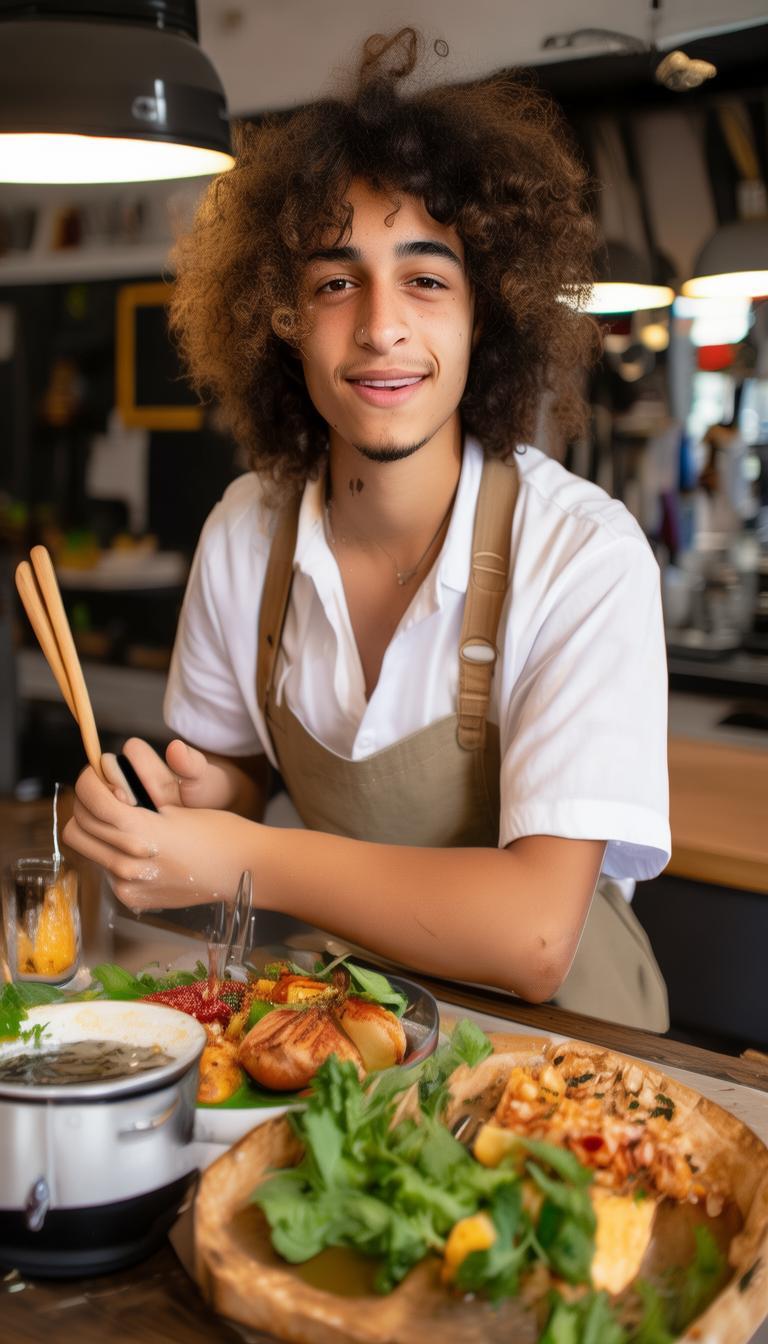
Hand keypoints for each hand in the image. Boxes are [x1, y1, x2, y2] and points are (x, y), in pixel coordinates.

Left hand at [63, 761, 253, 911]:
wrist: (243, 870)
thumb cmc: (216, 831)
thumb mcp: (173, 804)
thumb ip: (131, 795)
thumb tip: (101, 784)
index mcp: (139, 831)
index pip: (91, 800)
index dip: (87, 780)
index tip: (94, 772)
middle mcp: (127, 863)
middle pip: (77, 827)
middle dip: (84, 805)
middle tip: (102, 793)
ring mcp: (128, 886)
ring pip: (88, 850)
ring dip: (94, 830)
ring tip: (117, 818)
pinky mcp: (132, 899)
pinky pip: (106, 871)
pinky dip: (112, 854)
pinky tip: (135, 846)